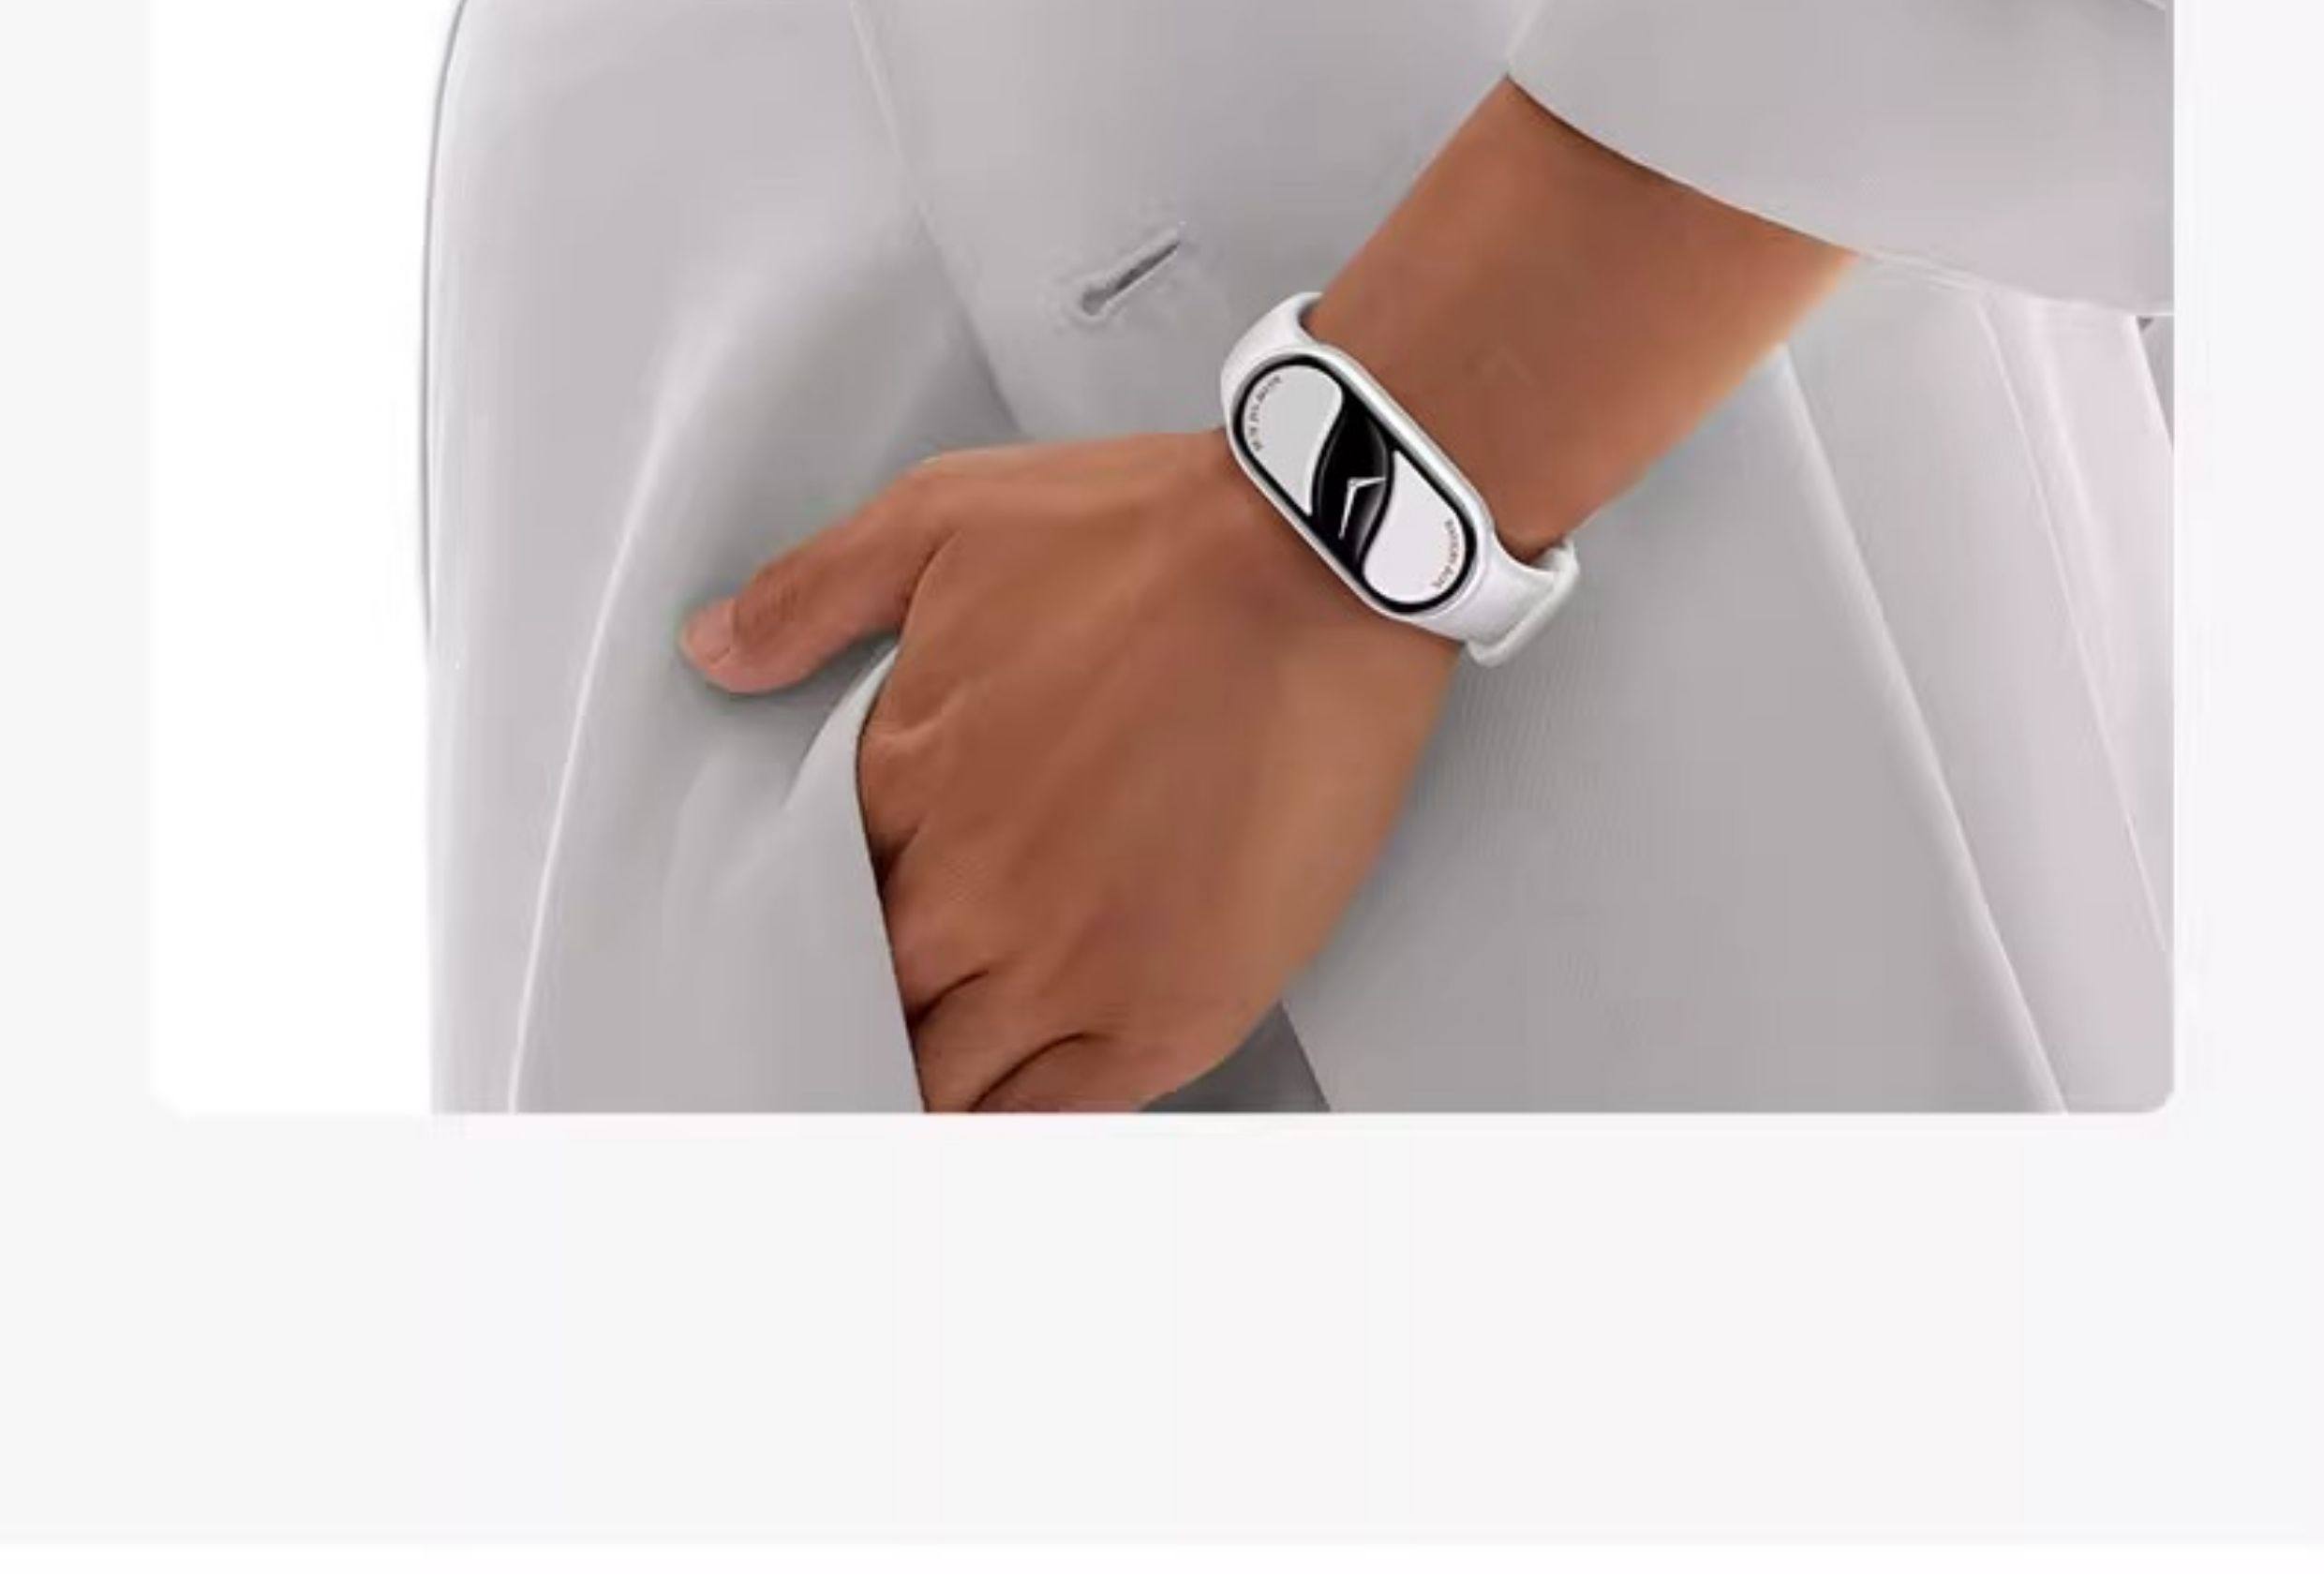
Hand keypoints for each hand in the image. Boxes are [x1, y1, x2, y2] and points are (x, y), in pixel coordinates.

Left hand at [682, 432, 1455, 1110]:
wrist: (1319, 562)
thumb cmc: (1151, 535)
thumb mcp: (945, 517)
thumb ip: (813, 593)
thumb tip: (713, 652)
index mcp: (908, 784)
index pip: (812, 904)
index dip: (815, 924)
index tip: (833, 930)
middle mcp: (972, 894)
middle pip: (866, 1002)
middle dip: (857, 1009)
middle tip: (871, 1015)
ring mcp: (1071, 966)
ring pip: (942, 1081)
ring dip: (925, 1081)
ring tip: (929, 1076)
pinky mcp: (1168, 1011)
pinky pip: (1052, 1121)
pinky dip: (1014, 1130)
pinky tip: (1004, 1120)